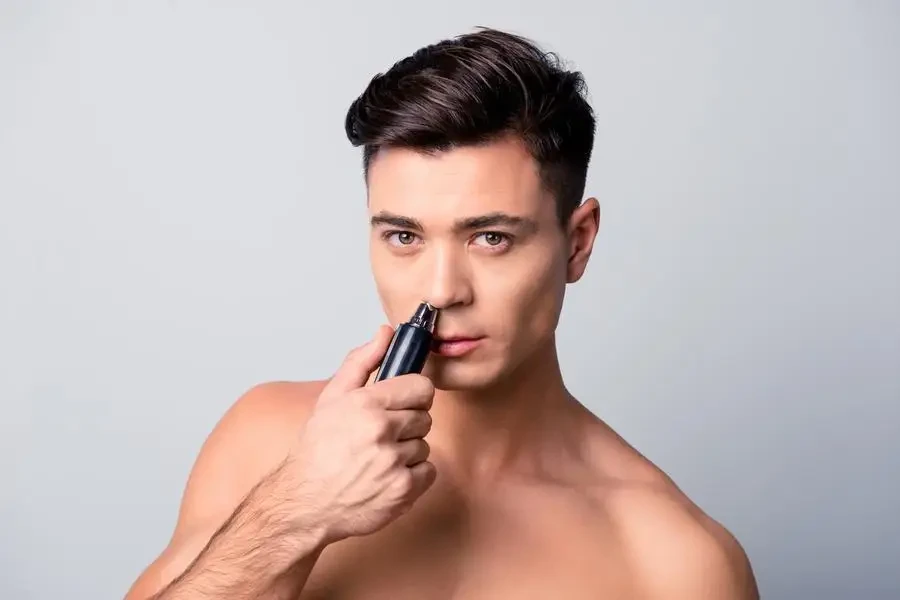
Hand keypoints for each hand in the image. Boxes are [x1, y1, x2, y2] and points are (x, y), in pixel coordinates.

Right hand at [284, 325, 437, 544]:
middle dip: (406, 425)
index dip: (412, 395)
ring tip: (378, 459)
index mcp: (366, 403)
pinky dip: (412, 476)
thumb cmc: (317, 450)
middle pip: (424, 417)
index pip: (422, 387)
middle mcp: (381, 431)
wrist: (306, 503)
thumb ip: (362, 361)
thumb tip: (386, 333)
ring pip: (424, 445)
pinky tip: (387, 477)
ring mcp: (394, 463)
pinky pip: (428, 472)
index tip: (400, 404)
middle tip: (380, 436)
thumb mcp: (332, 398)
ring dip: (407, 452)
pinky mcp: (403, 490)